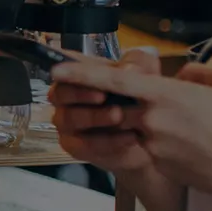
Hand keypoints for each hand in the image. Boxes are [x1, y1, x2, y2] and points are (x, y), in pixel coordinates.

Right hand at [49, 48, 157, 174]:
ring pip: (69, 119)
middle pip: (59, 93)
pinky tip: (129, 138)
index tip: (86, 73)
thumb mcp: (146, 74)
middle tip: (102, 95)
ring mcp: (67, 123)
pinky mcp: (76, 146)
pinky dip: (107, 141)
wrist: (152, 135)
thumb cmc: (140, 97)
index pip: (64, 67)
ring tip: (119, 116)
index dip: (71, 71)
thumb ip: (138, 64)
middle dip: (80, 94)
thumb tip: (127, 68)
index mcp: (77, 74)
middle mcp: (66, 98)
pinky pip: (84, 145)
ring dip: (94, 117)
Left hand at [50, 47, 211, 202]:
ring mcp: (154, 146)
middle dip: (98, 102)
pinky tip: (170, 142)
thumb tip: (178, 75)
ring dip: (123, 124)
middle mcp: (154, 121)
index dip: (81, 73)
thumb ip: (195, 73)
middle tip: (91, 94)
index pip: (113, 81)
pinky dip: (145, 142)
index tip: (56, 66)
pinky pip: (141, 149)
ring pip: (124, 130)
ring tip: (143, 119)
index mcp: (167, 95)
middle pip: (110, 107)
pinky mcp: (159, 166)